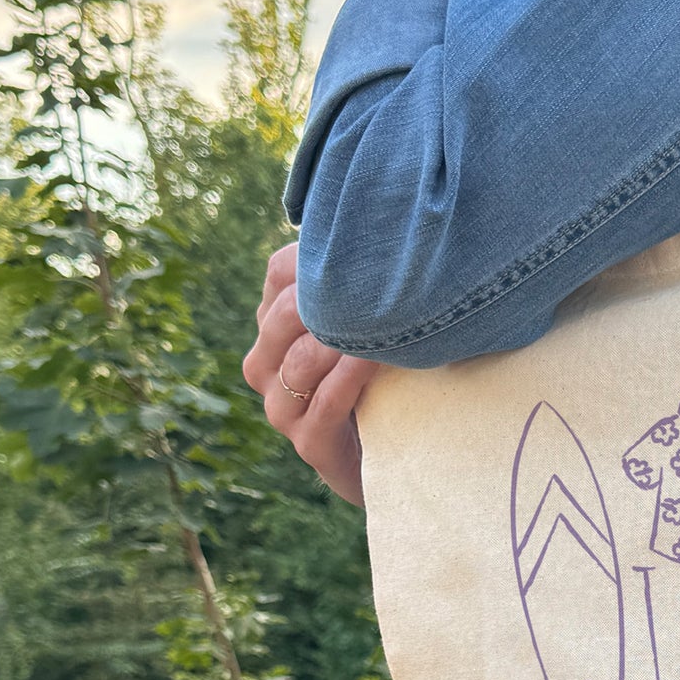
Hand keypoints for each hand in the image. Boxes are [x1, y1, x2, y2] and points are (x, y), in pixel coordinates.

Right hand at [242, 243, 379, 506]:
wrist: (411, 454)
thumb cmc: (396, 375)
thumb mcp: (382, 320)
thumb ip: (372, 281)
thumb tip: (397, 224)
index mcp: (277, 326)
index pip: (279, 273)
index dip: (316, 257)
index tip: (369, 244)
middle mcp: (267, 365)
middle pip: (281, 316)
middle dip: (324, 299)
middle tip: (376, 280)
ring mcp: (284, 408)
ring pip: (296, 362)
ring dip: (337, 340)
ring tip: (380, 323)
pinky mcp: (311, 445)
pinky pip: (322, 405)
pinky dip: (347, 380)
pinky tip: (374, 360)